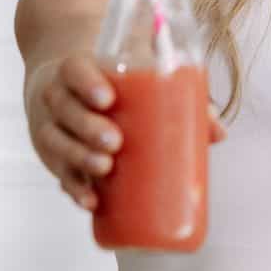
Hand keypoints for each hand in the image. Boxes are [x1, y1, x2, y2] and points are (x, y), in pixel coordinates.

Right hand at [29, 54, 226, 211]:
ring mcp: (52, 128)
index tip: (108, 99)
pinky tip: (91, 200)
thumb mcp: (138, 80)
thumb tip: (218, 133)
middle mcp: (58, 97)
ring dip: (78, 158)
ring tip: (105, 169)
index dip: (86, 83)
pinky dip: (74, 187)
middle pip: (64, 109)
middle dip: (87, 127)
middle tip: (116, 142)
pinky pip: (58, 173)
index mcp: (78, 71)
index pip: (73, 70)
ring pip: (55, 141)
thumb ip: (178, 98)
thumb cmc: (114, 85)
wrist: (69, 91)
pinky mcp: (54, 158)